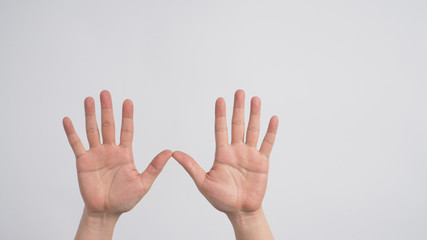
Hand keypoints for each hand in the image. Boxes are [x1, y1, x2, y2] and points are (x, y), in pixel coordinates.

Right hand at [63, 90, 171, 238]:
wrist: (107, 212)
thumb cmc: (126, 199)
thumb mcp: (144, 183)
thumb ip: (155, 167)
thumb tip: (169, 152)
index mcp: (125, 153)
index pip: (127, 130)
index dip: (127, 116)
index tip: (128, 102)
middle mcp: (110, 150)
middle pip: (108, 125)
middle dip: (107, 109)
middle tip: (105, 93)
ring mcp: (96, 154)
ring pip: (92, 130)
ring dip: (90, 115)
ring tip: (89, 100)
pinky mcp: (83, 162)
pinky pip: (77, 144)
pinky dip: (71, 132)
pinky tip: (68, 120)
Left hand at [173, 90, 277, 215]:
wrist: (240, 211)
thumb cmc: (221, 199)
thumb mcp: (203, 182)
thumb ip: (191, 166)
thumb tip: (174, 153)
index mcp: (222, 153)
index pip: (221, 129)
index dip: (220, 115)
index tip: (220, 100)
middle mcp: (236, 150)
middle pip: (238, 125)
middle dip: (238, 108)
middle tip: (239, 92)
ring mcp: (250, 155)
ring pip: (252, 130)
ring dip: (254, 115)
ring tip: (255, 99)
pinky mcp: (262, 162)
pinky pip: (267, 144)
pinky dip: (270, 132)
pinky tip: (273, 119)